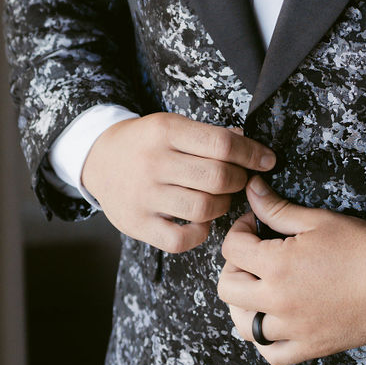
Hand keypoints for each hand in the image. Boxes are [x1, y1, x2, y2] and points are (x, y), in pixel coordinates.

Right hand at [80, 113, 274, 253]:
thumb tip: (250, 146)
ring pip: (204, 208)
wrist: (99, 159)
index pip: (222, 143)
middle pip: (217, 177)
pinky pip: (181, 239)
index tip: (266, 160)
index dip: (252, 153)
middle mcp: (154, 162)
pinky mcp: (137, 224)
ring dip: (224, 205)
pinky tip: (201, 220)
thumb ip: (208, 136)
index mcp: (166, 131)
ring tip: (220, 198)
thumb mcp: (172, 125)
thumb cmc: (146, 142)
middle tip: (240, 180)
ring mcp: (144, 196)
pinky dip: (200, 232)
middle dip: (240, 180)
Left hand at [217, 177, 365, 364]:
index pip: (232, 248)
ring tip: (259, 288)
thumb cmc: (361, 248)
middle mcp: (277, 301)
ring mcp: (292, 329)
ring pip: (243, 325)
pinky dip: (264, 340)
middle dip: (235, 266)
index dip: (239, 230)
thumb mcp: (318, 221)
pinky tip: (271, 322)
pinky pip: (271, 354)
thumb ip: (277, 208)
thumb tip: (251, 189)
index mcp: (277, 265)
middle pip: (227, 288)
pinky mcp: (308, 348)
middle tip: (254, 256)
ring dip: (243, 304)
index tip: (255, 226)